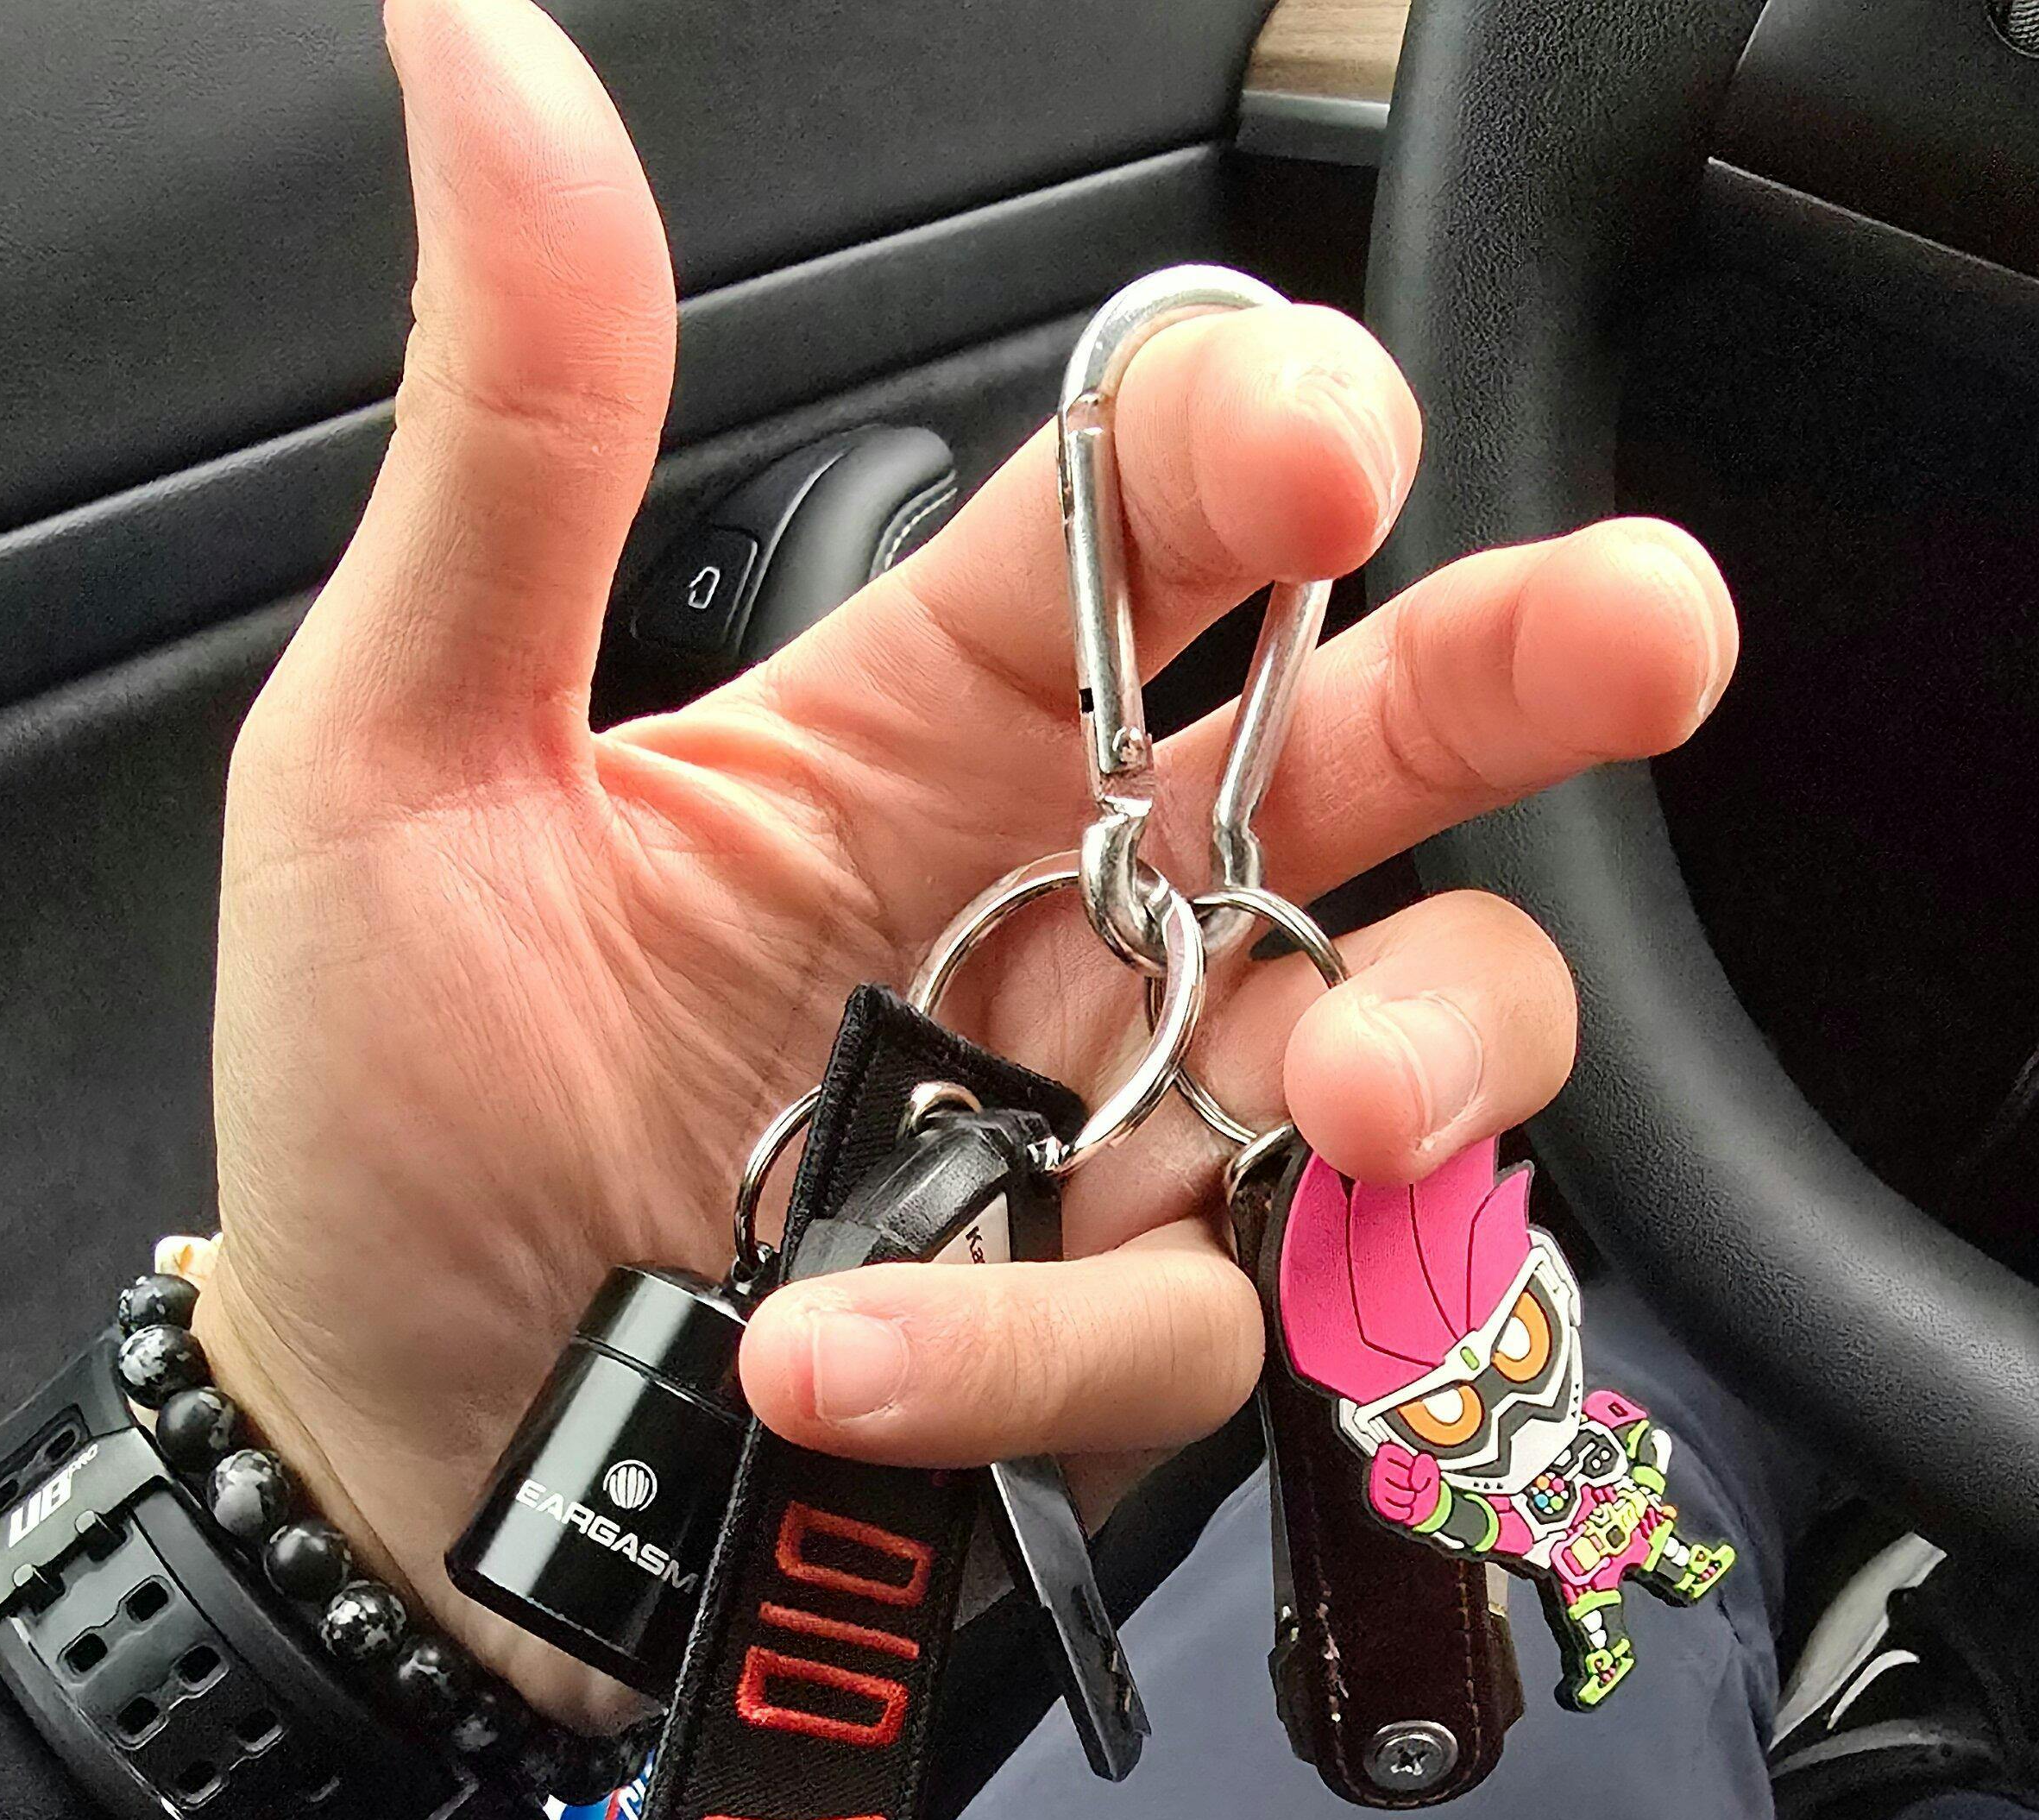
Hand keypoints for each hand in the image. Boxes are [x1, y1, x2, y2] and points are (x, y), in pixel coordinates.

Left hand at [195, 0, 1734, 1720]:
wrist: (393, 1460)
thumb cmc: (390, 1118)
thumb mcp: (402, 763)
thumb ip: (517, 446)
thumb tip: (487, 64)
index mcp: (926, 726)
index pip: (1160, 525)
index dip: (1266, 451)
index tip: (1325, 448)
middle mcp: (1072, 910)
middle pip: (1378, 755)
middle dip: (1536, 675)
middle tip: (1648, 630)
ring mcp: (1116, 1130)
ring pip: (1394, 1051)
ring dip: (1411, 1054)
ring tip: (1325, 1100)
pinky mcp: (1111, 1341)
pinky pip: (1188, 1326)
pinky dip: (1033, 1343)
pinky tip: (837, 1354)